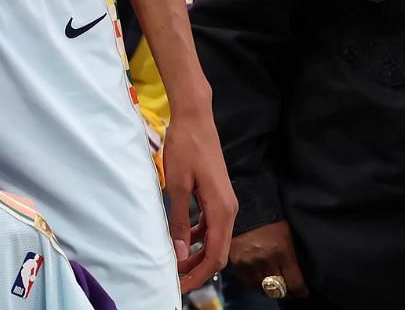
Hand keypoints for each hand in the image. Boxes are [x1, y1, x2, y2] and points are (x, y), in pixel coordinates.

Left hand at [160, 105, 237, 291]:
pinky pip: (211, 225)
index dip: (199, 274)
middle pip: (218, 252)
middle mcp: (229, 210)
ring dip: (197, 253)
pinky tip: (182, 239)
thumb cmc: (185, 148)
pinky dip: (198, 236)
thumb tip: (179, 253)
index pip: (216, 256)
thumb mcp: (177, 186)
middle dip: (198, 268)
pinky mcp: (218, 196)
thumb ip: (179, 220)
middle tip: (176, 280)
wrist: (195, 119)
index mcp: (222, 210)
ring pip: (214, 239)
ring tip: (175, 262)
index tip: (180, 286)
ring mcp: (225, 203)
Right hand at [227, 221, 308, 298]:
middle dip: (285, 291)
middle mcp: (265, 261)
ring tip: (272, 284)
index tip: (302, 292)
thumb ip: (291, 257)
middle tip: (287, 289)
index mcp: (282, 252)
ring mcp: (248, 263)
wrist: (244, 207)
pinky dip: (254, 283)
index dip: (300, 292)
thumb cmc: (270, 219)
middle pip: (278, 291)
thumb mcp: (288, 236)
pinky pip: (247, 283)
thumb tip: (297, 276)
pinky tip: (258, 278)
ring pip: (261, 290)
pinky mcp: (236, 263)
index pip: (295, 285)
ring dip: (268, 289)